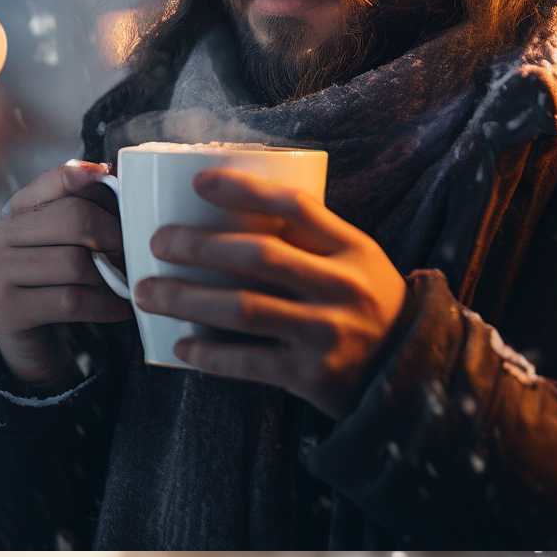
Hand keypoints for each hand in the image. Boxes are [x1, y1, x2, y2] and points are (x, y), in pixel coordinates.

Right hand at [0, 161, 134, 390]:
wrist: (31, 341)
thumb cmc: (58, 284)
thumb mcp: (70, 243)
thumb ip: (86, 209)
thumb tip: (109, 175)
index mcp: (19, 209)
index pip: (58, 179)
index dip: (91, 181)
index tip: (115, 184)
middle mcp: (3, 235)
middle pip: (73, 218)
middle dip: (113, 237)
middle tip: (131, 254)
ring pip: (74, 263)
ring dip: (110, 277)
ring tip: (125, 284)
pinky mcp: (8, 309)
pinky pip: (71, 301)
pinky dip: (104, 305)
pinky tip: (119, 308)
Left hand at [130, 167, 408, 417]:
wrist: (409, 373)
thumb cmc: (365, 305)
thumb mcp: (355, 262)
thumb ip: (309, 239)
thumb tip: (229, 210)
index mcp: (352, 248)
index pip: (295, 207)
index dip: (245, 190)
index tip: (198, 181)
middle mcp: (340, 286)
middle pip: (258, 256)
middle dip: (198, 246)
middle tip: (157, 242)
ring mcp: (326, 332)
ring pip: (243, 309)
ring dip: (186, 299)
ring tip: (146, 293)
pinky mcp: (310, 375)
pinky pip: (248, 361)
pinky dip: (209, 354)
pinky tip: (179, 345)